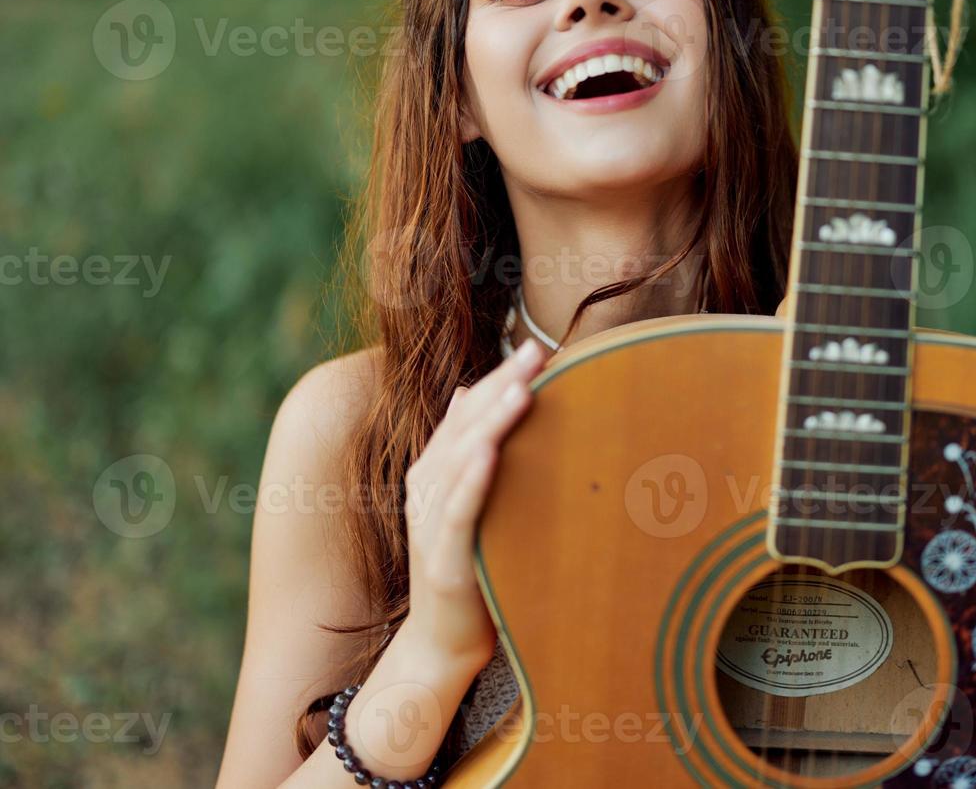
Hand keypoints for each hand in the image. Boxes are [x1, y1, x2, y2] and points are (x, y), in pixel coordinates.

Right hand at [400, 339, 546, 670]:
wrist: (442, 642)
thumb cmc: (468, 567)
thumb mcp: (465, 501)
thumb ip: (464, 450)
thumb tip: (469, 392)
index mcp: (434, 471)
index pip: (468, 413)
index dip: (498, 378)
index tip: (535, 347)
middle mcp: (427, 488)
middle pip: (466, 426)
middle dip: (501, 385)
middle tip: (536, 351)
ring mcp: (431, 521)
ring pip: (462, 460)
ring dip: (491, 422)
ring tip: (522, 387)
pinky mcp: (442, 557)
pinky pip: (458, 511)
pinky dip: (473, 479)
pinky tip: (491, 453)